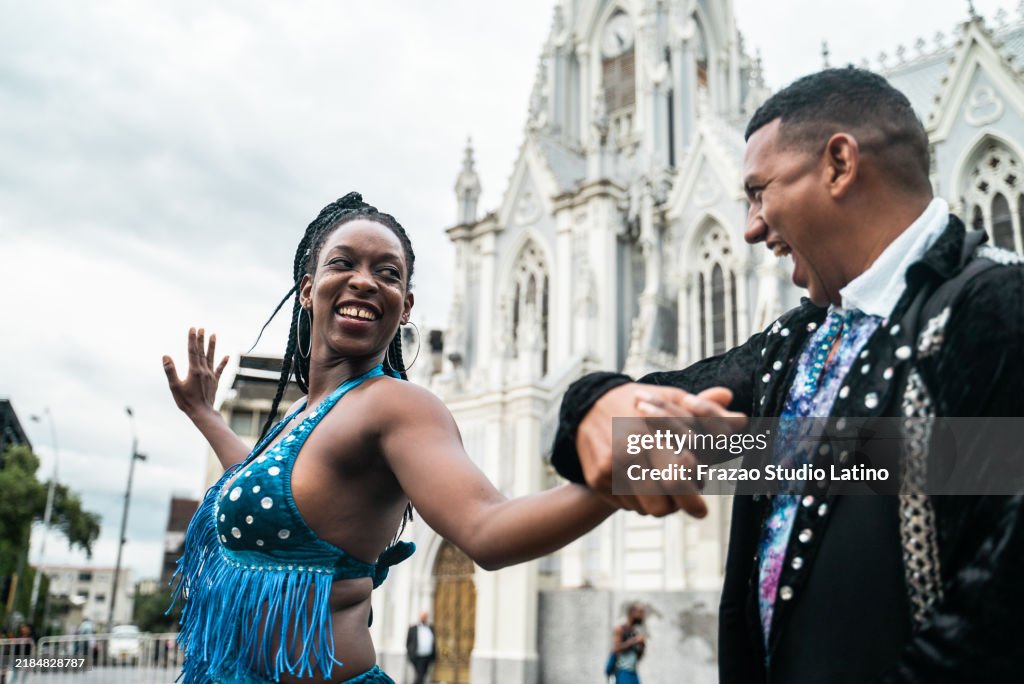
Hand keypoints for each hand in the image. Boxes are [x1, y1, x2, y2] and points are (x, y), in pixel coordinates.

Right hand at [162, 327, 228, 419]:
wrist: (202, 413)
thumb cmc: (186, 401)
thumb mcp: (175, 386)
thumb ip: (170, 370)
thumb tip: (166, 356)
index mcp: (194, 370)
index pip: (192, 351)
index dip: (192, 339)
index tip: (192, 328)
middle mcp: (204, 371)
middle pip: (202, 352)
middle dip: (201, 339)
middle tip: (201, 328)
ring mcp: (211, 376)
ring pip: (211, 358)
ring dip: (212, 346)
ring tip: (213, 335)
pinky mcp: (215, 381)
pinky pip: (220, 370)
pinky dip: (223, 363)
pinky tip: (227, 356)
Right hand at [577, 383, 738, 516]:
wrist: (587, 408)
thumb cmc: (641, 404)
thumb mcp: (673, 400)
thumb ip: (707, 412)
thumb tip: (742, 421)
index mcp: (652, 431)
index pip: (681, 475)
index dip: (695, 493)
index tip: (702, 504)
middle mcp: (628, 450)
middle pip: (664, 503)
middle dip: (684, 506)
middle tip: (692, 503)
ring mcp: (610, 467)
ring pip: (649, 509)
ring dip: (662, 503)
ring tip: (663, 484)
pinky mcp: (597, 479)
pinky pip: (628, 506)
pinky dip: (639, 500)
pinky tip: (639, 480)